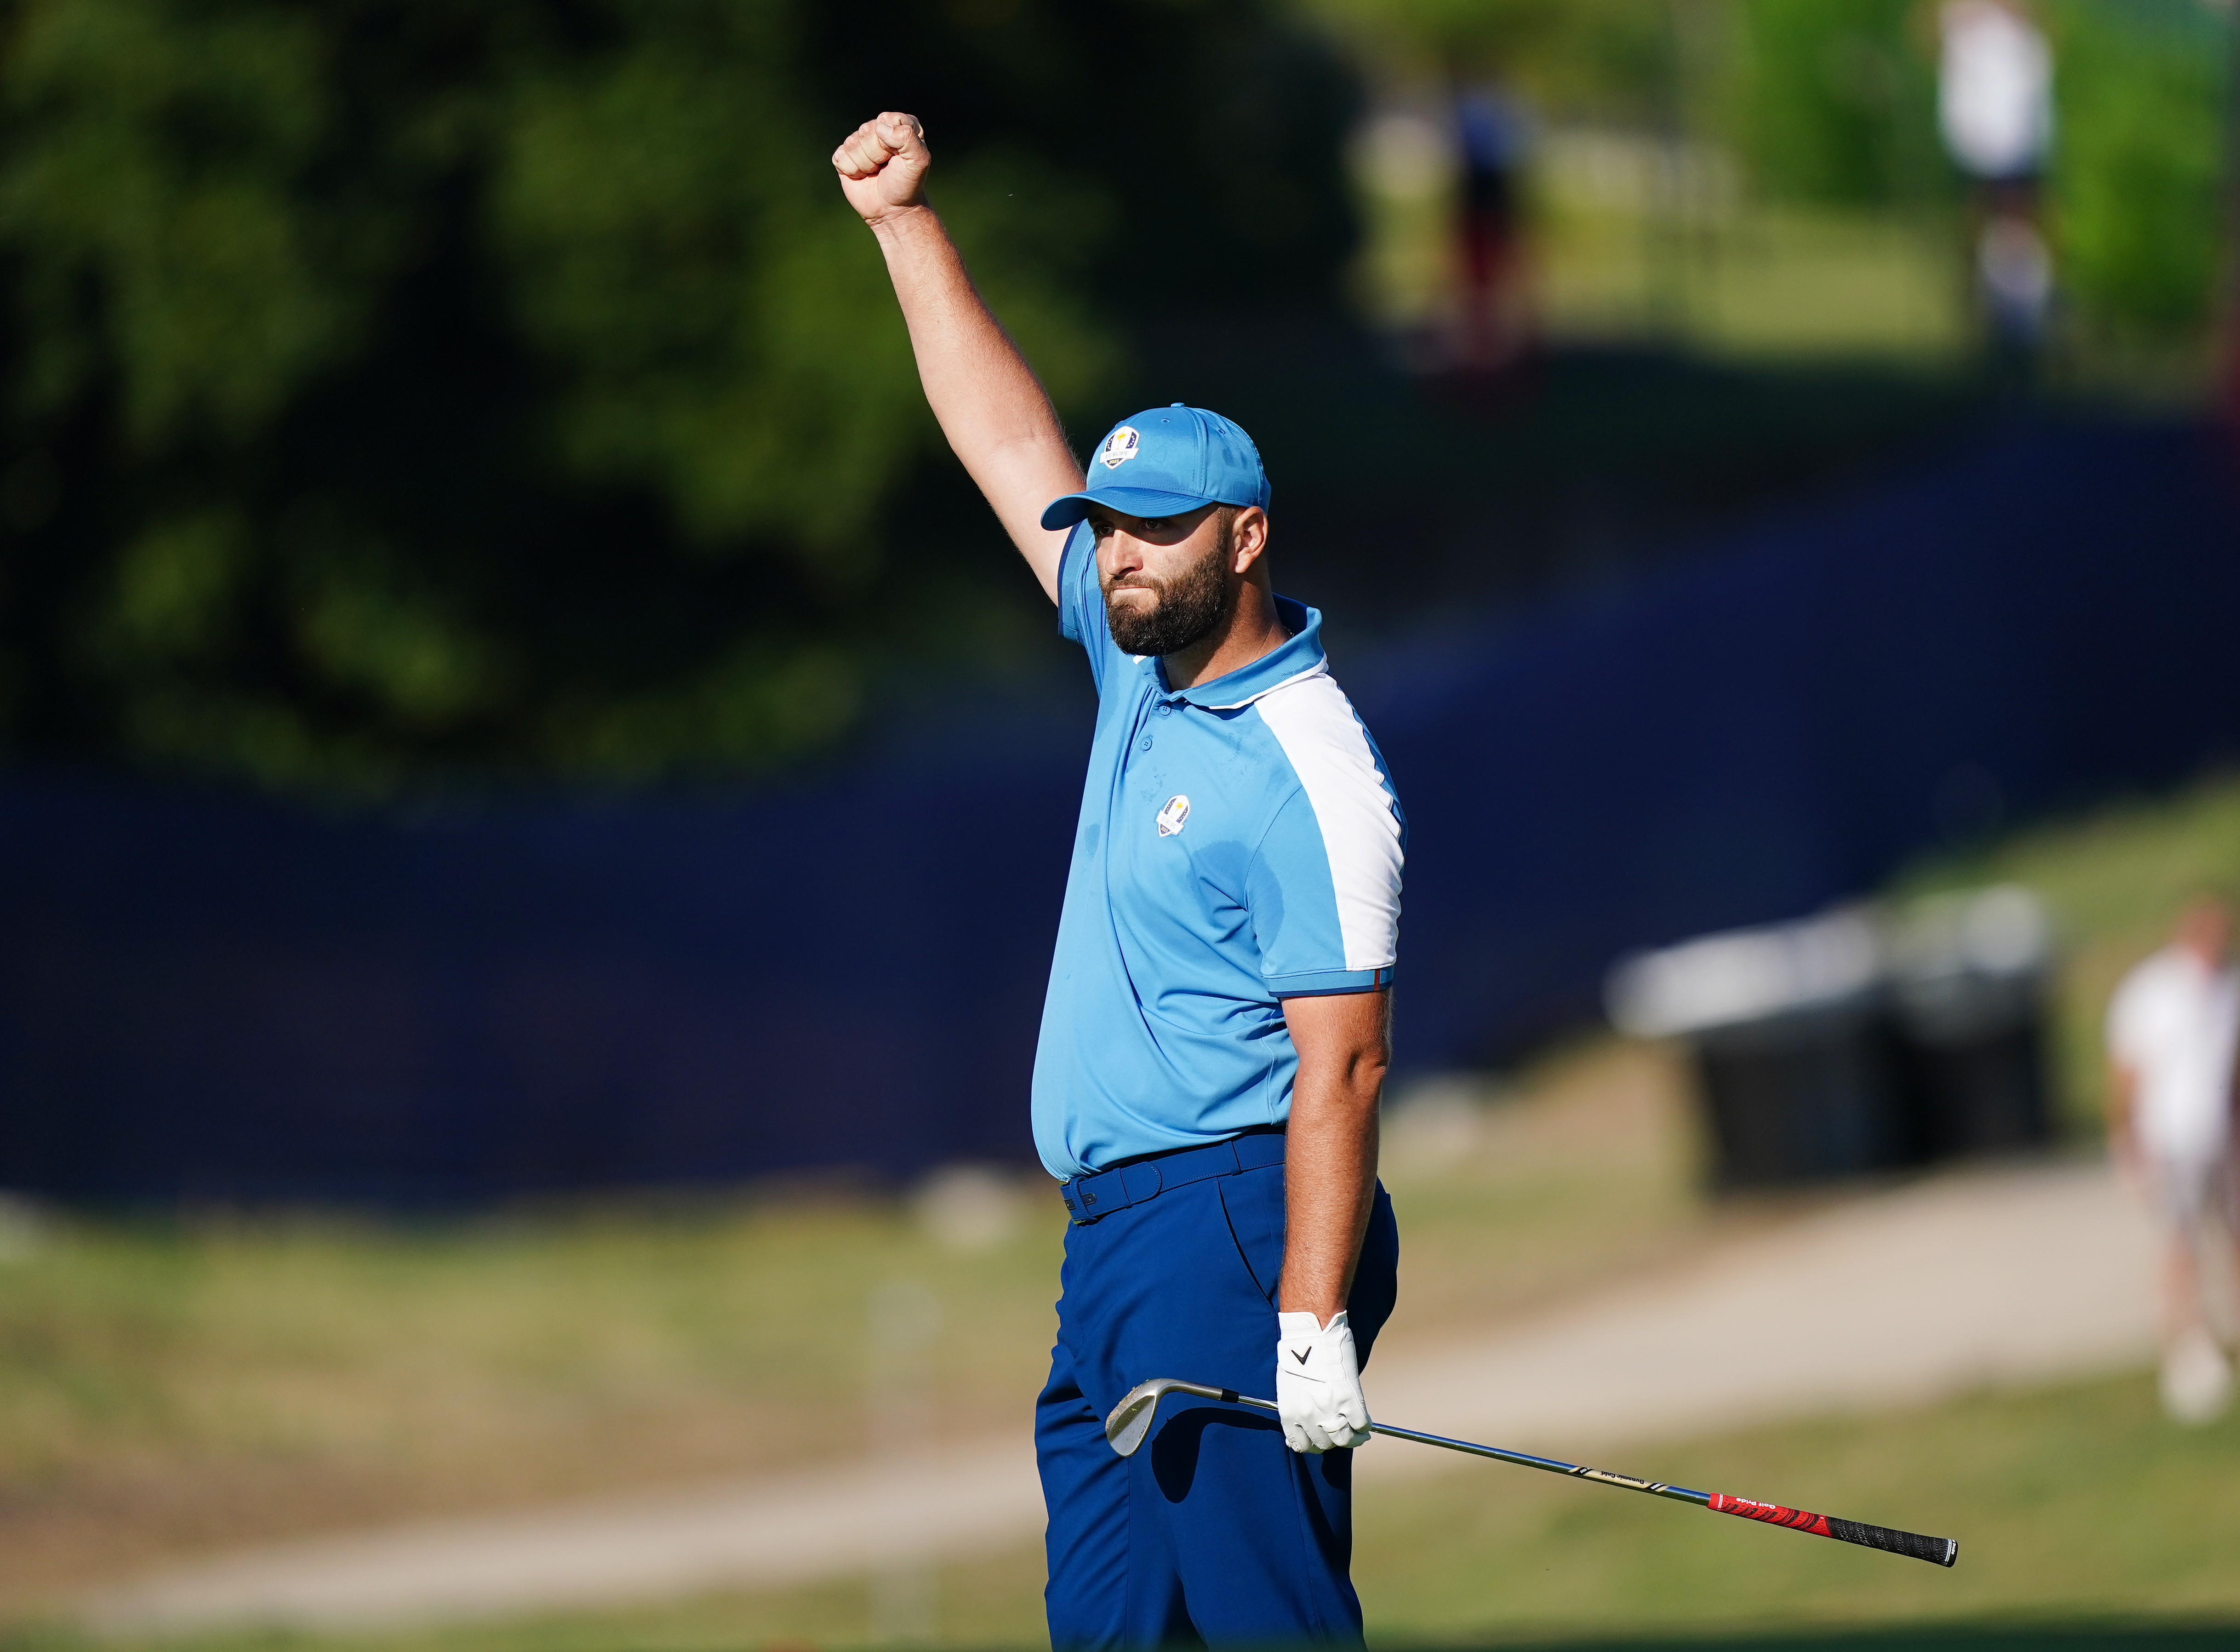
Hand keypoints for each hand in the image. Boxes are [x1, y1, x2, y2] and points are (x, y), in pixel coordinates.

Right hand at [832, 111, 929, 227]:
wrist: (892, 210)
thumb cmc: (906, 184)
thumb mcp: (918, 161)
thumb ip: (907, 138)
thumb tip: (880, 127)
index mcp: (899, 124)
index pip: (887, 119)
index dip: (892, 141)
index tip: (900, 156)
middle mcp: (878, 129)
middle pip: (867, 130)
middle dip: (877, 154)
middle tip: (886, 166)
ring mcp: (859, 142)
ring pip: (852, 143)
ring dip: (866, 164)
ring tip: (876, 172)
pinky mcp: (844, 156)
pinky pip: (840, 156)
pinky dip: (852, 171)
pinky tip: (862, 176)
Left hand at [1275, 1310, 1370, 1452]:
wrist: (1312, 1333)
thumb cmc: (1297, 1354)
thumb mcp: (1289, 1387)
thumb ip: (1296, 1408)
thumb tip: (1304, 1423)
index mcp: (1290, 1414)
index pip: (1302, 1445)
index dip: (1313, 1444)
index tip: (1320, 1440)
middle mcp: (1309, 1416)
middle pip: (1325, 1444)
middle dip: (1332, 1441)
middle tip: (1340, 1434)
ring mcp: (1330, 1410)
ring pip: (1345, 1439)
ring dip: (1352, 1439)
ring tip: (1358, 1435)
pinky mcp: (1349, 1399)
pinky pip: (1361, 1424)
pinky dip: (1364, 1426)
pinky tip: (1364, 1423)